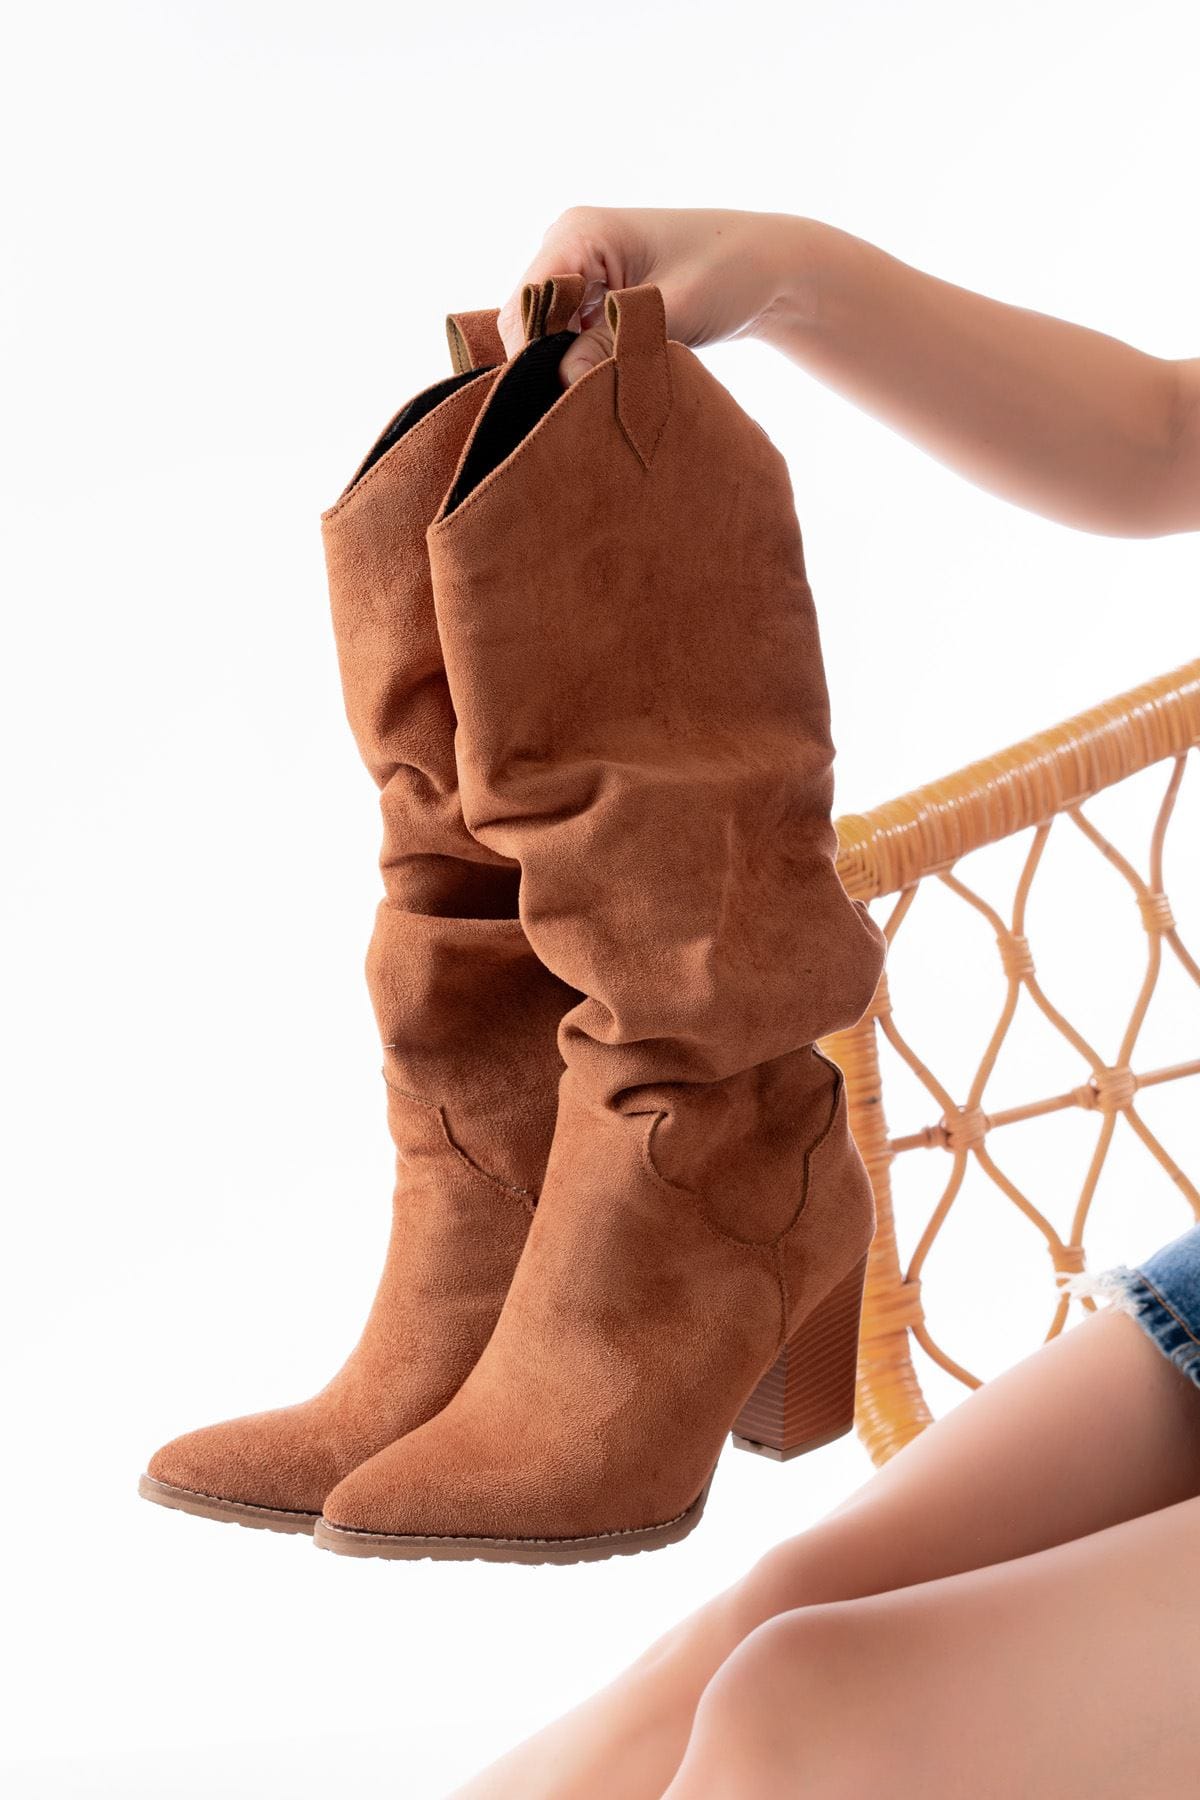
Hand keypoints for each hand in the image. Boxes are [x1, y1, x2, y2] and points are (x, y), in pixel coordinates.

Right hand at [498, 207, 801, 383]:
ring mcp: (581, 269)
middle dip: (545, 364)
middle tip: (578, 410)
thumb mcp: (672, 311)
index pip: (526, 302)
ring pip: (546, 333)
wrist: (771, 268)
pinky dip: (582, 363)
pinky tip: (604, 385)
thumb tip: (560, 382)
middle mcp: (568, 244)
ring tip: (595, 400)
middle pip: (528, 319)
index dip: (532, 354)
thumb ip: (613, 344)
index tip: (560, 399)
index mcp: (580, 232)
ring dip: (565, 367)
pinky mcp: (596, 294)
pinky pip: (568, 337)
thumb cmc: (730, 273)